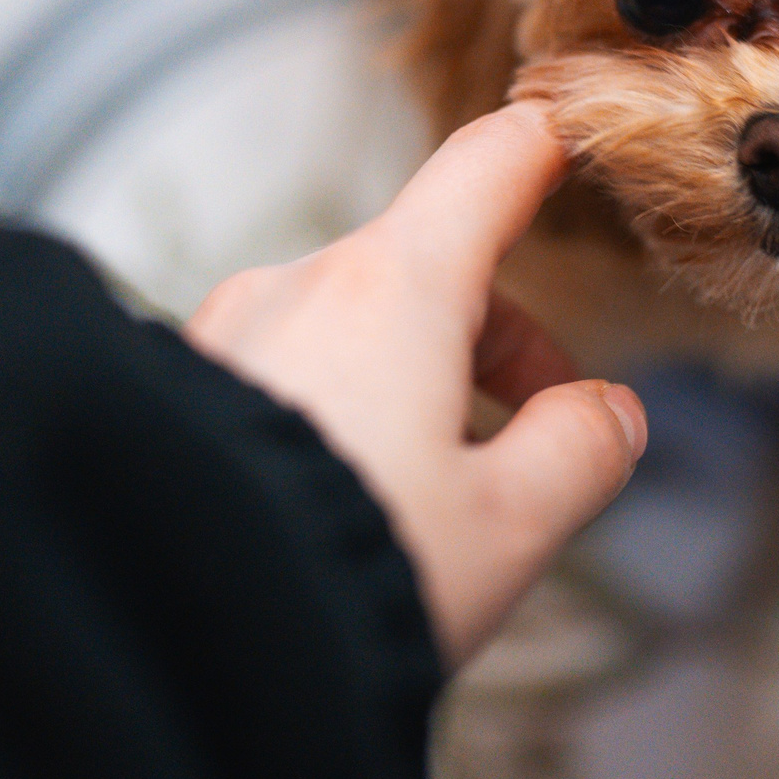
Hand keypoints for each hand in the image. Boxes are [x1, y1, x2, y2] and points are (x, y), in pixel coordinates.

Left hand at [184, 102, 647, 666]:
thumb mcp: (508, 528)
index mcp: (393, 286)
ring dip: (414, 379)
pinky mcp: (181, 393)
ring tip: (440, 491)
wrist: (169, 638)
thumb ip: (579, 453)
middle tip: (542, 429)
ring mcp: (229, 334)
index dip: (548, 146)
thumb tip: (610, 416)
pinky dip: (340, 409)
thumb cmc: (340, 575)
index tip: (577, 140)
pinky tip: (352, 499)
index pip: (490, 164)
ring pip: (353, 324)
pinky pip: (286, 372)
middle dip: (496, 339)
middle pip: (429, 265)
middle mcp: (301, 286)